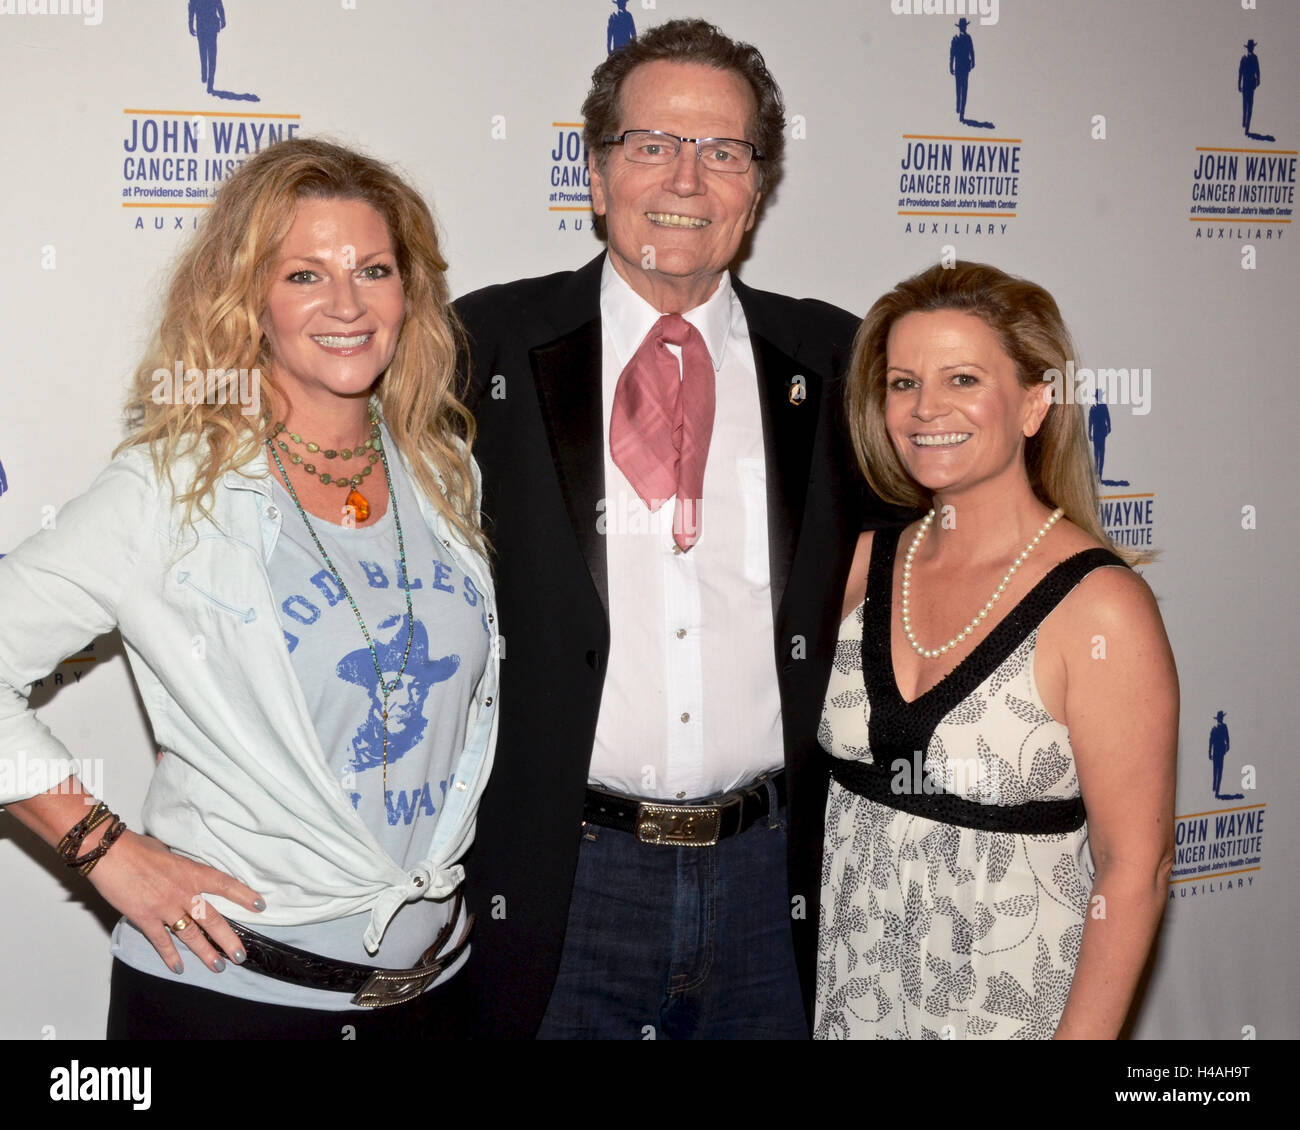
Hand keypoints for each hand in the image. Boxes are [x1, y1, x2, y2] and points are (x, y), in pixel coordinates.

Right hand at [87, 830, 264, 974]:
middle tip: (240, 955)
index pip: (225, 885)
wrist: (109, 853)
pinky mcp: (145, 918)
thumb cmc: (138, 847)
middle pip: (212, 920)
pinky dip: (170, 956)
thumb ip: (181, 868)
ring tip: (218, 966)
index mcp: (192, 872)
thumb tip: (184, 873)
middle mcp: (183, 892)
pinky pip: (161, 941)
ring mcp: (165, 908)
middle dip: (228, 940)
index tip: (259, 905)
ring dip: (205, 953)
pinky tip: (179, 968)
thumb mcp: (169, 853)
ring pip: (191, 935)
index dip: (243, 895)